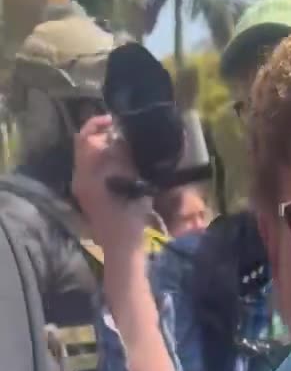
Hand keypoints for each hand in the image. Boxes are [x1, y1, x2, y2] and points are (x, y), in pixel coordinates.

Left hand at [72, 115, 148, 253]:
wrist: (123, 249)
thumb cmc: (129, 216)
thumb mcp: (131, 181)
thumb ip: (123, 156)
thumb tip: (120, 139)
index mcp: (86, 173)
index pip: (84, 137)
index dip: (97, 124)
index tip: (115, 122)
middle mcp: (79, 178)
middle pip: (86, 148)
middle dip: (103, 139)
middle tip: (124, 138)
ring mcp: (83, 190)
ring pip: (91, 161)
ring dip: (106, 153)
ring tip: (126, 153)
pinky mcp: (89, 199)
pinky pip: (94, 173)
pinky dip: (106, 166)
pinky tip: (123, 171)